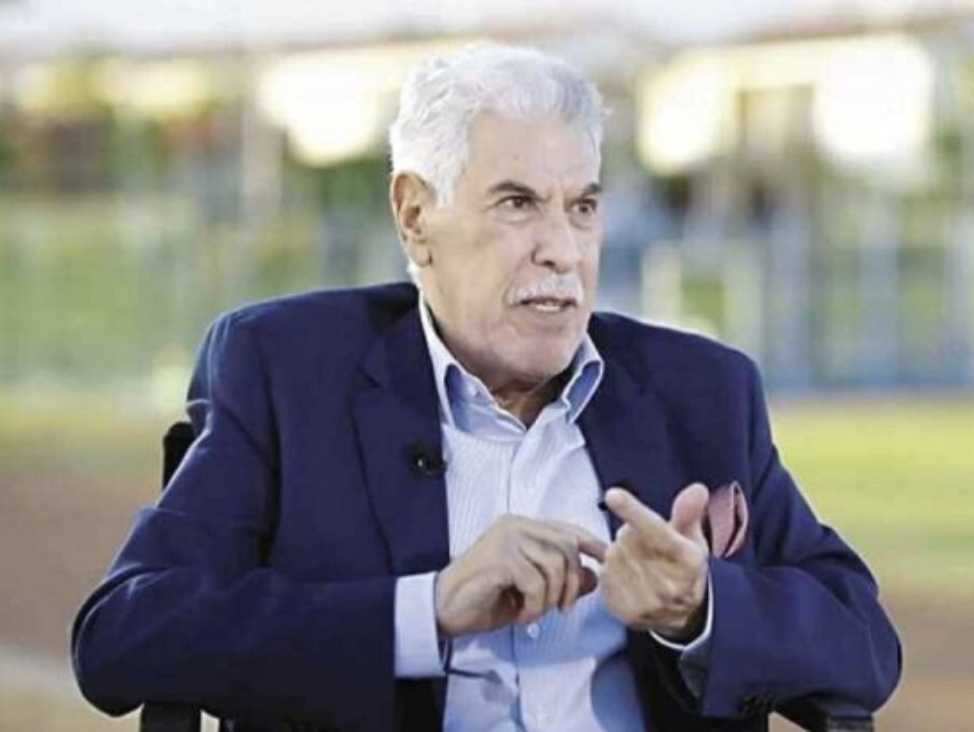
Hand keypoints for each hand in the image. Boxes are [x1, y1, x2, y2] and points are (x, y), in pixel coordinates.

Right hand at [435, 515, 607, 637]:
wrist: (445, 608)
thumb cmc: (485, 597)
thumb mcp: (531, 590)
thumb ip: (561, 579)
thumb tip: (595, 576)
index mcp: (522, 528)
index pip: (567, 529)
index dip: (591, 543)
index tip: (606, 559)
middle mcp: (515, 526)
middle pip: (567, 547)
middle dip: (572, 583)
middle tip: (560, 608)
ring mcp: (507, 539)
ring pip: (554, 565)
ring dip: (551, 597)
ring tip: (534, 611)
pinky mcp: (500, 558)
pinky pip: (535, 582)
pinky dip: (534, 606)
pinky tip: (521, 614)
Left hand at [600, 483, 709, 640]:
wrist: (679, 614)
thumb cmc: (684, 567)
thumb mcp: (692, 539)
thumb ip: (688, 513)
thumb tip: (697, 489)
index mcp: (687, 560)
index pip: (656, 530)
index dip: (633, 511)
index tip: (612, 495)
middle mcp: (668, 584)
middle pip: (628, 537)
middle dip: (633, 533)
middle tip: (648, 546)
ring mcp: (645, 600)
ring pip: (615, 553)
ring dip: (622, 551)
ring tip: (641, 562)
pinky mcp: (624, 610)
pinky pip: (605, 573)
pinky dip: (613, 569)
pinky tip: (629, 576)